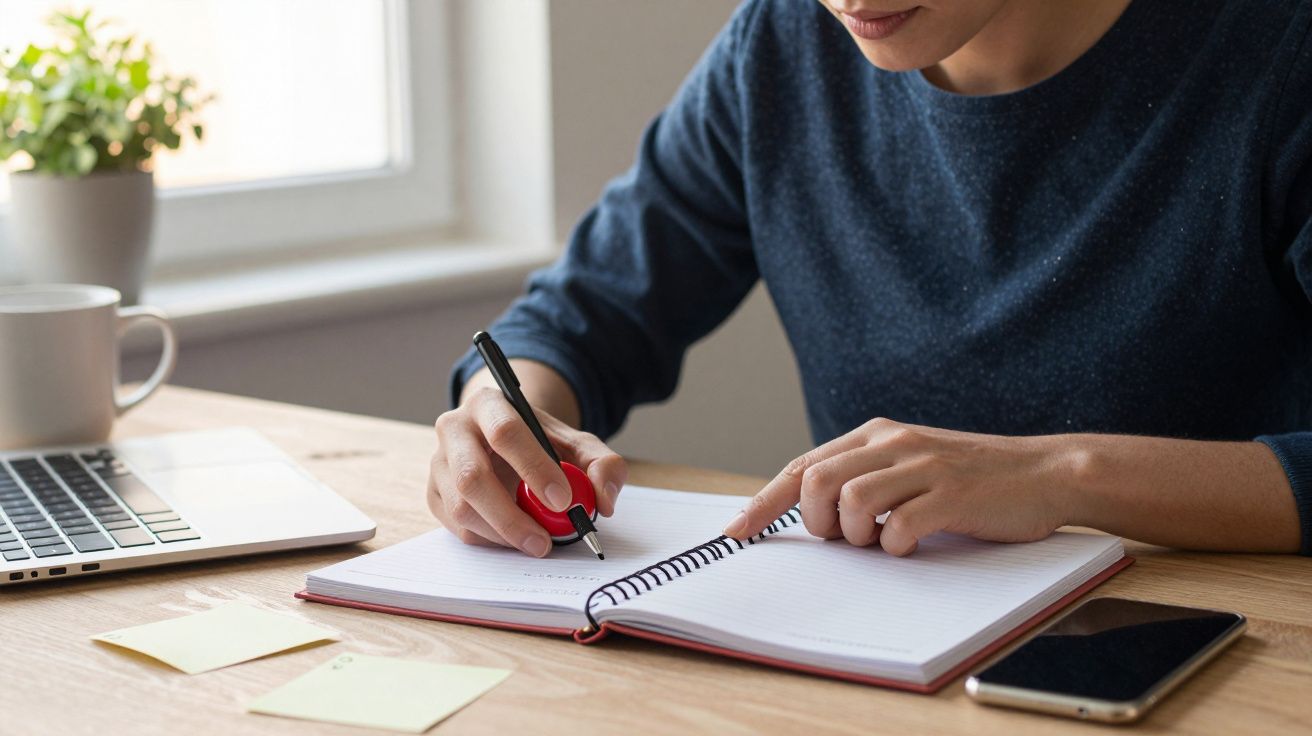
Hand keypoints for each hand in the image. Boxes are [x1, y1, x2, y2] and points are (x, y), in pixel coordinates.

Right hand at [427, 387, 626, 556]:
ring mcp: (439, 462)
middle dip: (511, 516)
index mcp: (489, 403)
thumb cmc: (542, 441)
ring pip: (462, 508)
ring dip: (503, 534)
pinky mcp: (434, 493)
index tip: (562, 500)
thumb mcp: (579, 443)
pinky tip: (514, 537)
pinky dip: (490, 540)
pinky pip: (458, 527)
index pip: (506, 432)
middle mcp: (455, 429)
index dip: (534, 468)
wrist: (508, 440)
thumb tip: (602, 500)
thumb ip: (602, 464)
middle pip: (472, 476)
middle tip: (545, 540)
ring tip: (537, 542)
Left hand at [722, 418, 1074, 555]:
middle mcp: (893, 444)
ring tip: (885, 540)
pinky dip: (897, 547)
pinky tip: (914, 544)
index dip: (764, 502)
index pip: (802, 467)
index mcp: (876, 436)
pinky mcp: (952, 495)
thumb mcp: (910, 466)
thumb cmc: (972, 480)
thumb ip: (864, 479)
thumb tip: (810, 514)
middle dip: (816, 523)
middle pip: (816, 482)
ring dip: (857, 536)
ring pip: (851, 503)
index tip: (736, 532)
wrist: (1045, 472)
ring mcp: (923, 467)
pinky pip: (900, 528)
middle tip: (845, 539)